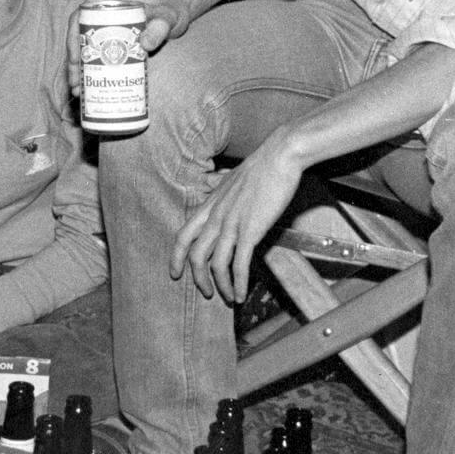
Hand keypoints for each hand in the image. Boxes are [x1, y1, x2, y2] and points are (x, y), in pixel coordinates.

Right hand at [66, 0, 194, 94]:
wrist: (177, 9)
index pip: (80, 17)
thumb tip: (145, 44)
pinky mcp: (107, 29)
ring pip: (82, 42)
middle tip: (74, 83)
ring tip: (77, 88)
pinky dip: (88, 64)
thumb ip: (160, 28)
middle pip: (77, 32)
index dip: (73, 40)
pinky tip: (86, 82)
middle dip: (73, 59)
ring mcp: (102, 17)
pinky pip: (92, 47)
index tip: (76, 61)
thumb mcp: (168, 18)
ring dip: (77, 66)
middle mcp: (100, 4)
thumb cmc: (172, 9)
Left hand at [172, 130, 304, 302]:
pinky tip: (243, 294)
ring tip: (229, 298)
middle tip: (207, 293)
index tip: (175, 273)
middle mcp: (216, 217)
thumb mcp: (231, 179)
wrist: (279, 156)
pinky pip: (239, 264)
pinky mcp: (250, 230)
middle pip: (195, 256)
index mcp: (210, 205)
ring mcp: (231, 224)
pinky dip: (239, 283)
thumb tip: (217, 189)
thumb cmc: (261, 166)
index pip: (183, 236)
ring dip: (221, 286)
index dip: (176, 257)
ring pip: (216, 264)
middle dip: (198, 279)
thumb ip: (221, 190)